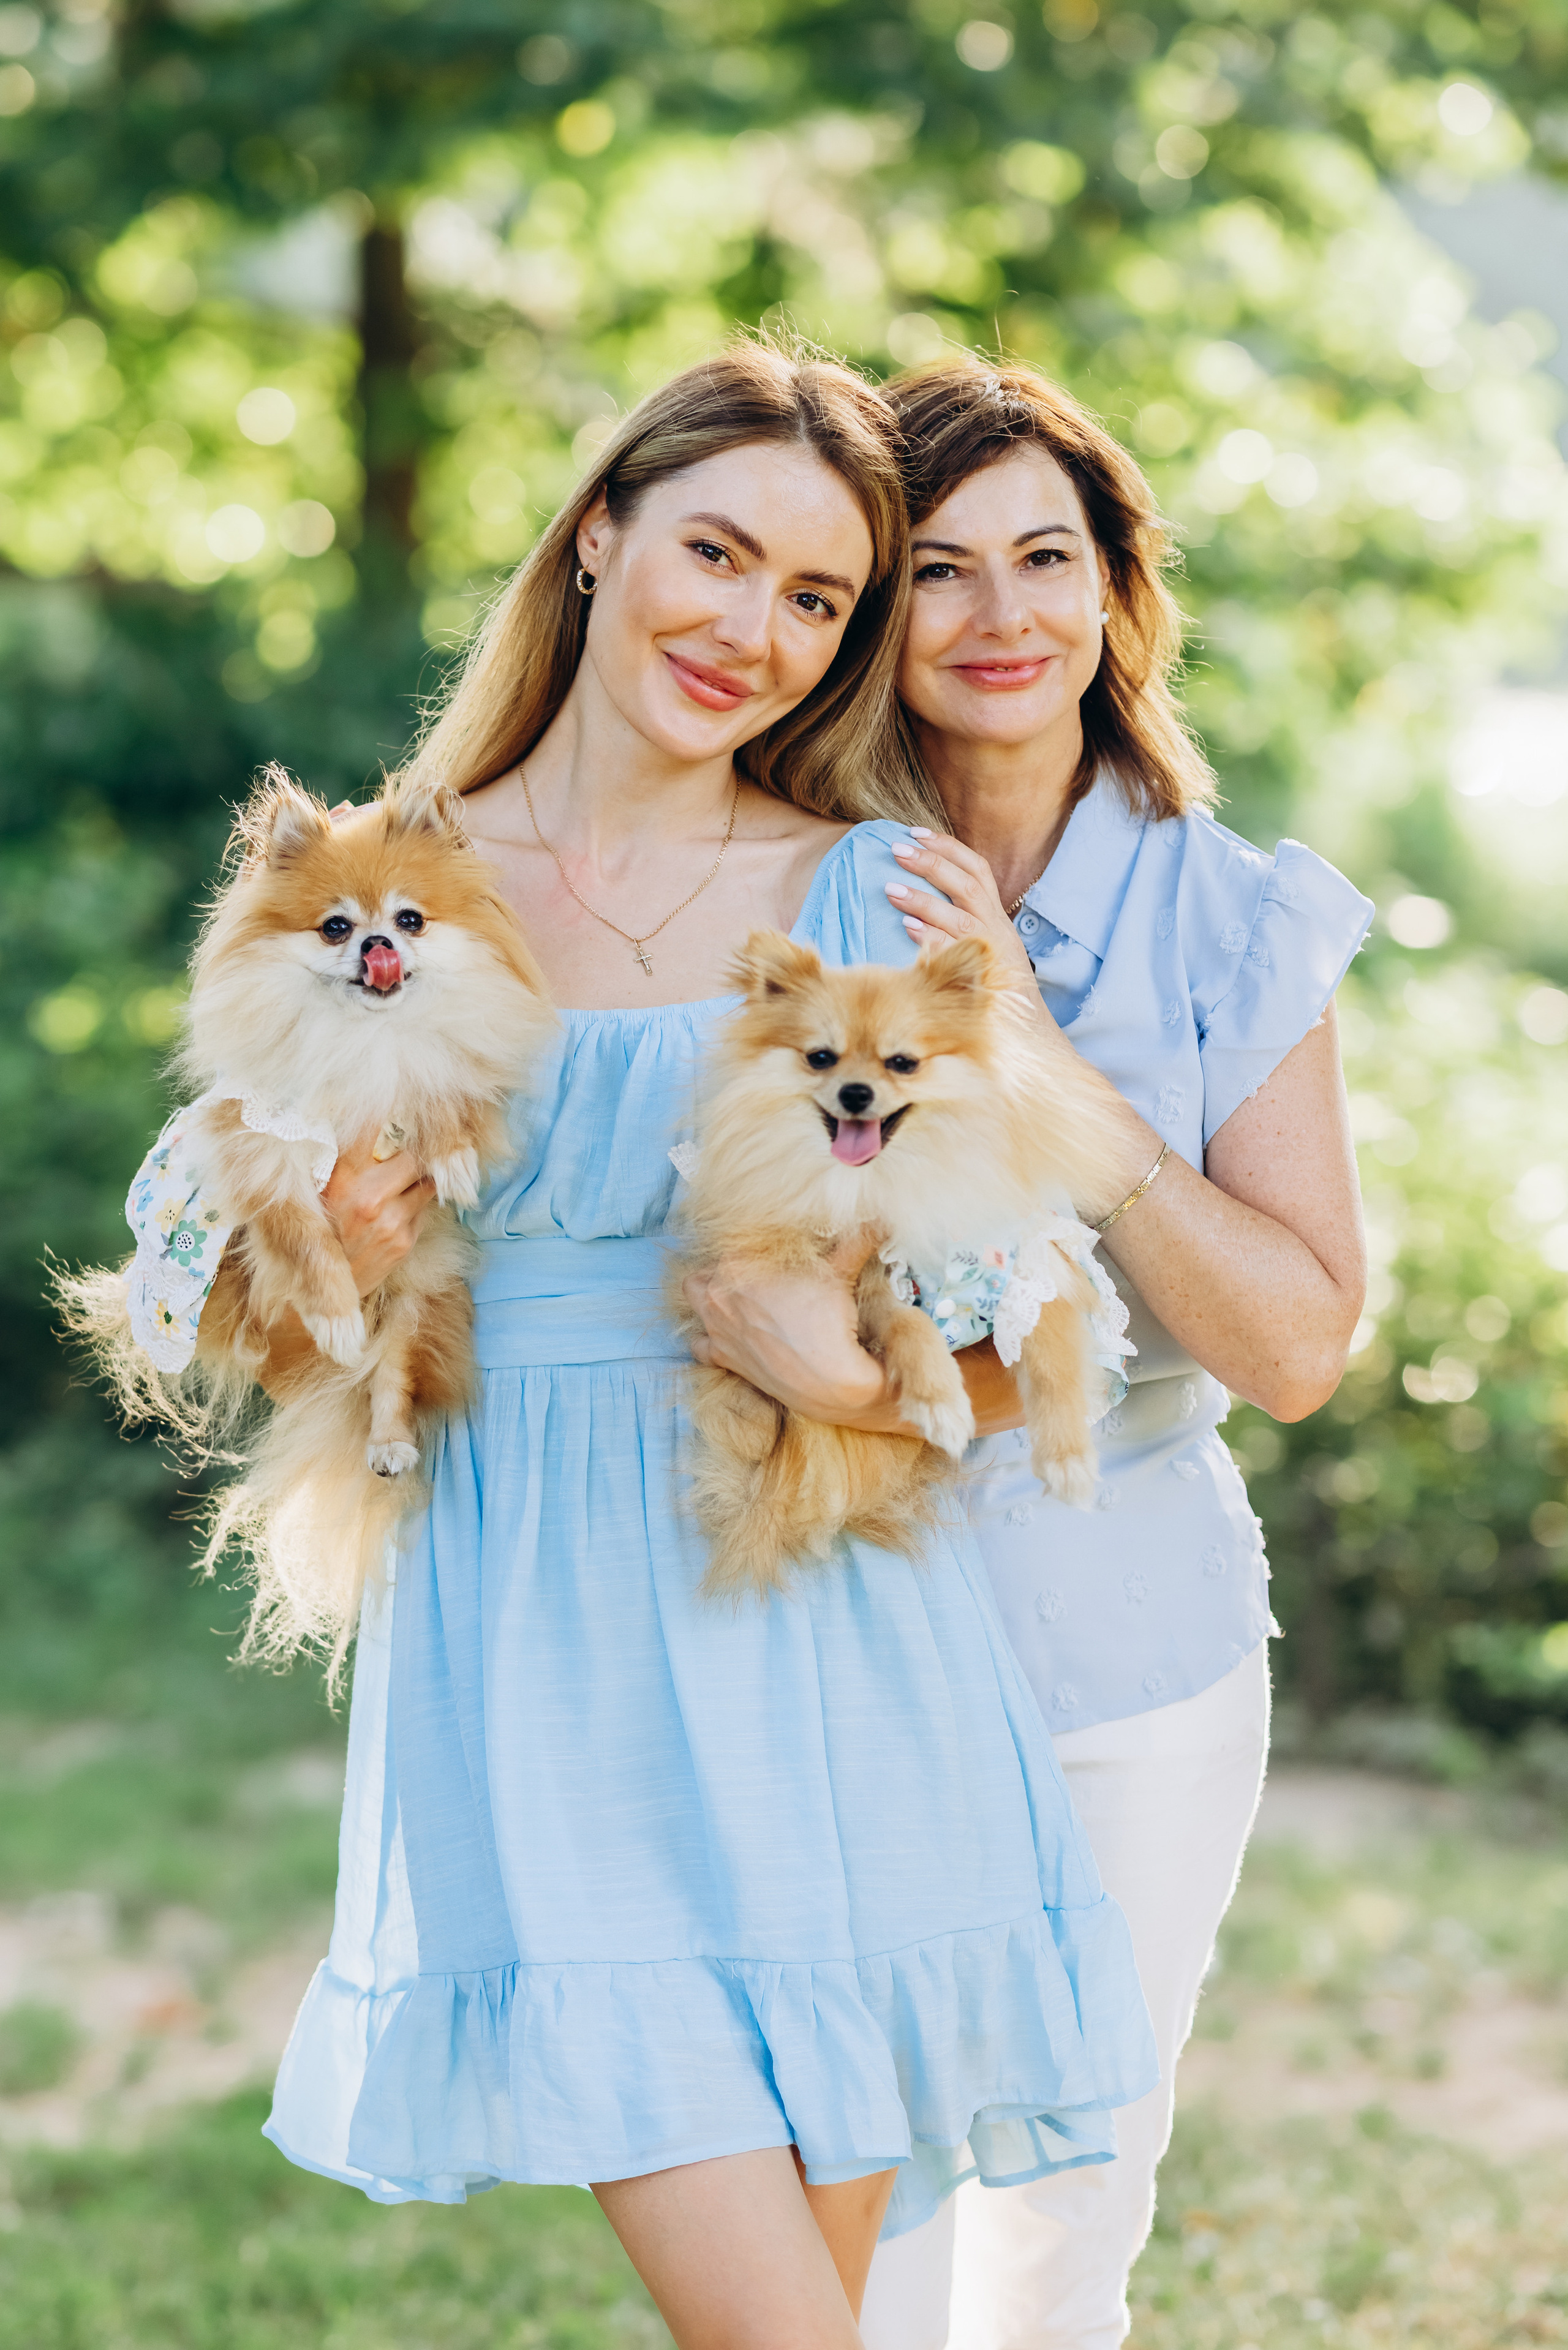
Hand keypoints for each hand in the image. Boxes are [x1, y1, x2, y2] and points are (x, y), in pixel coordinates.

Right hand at [321, 1138, 437, 1296]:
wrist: (318, 1290)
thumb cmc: (318, 1231)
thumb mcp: (320, 1190)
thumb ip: (346, 1161)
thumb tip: (376, 1126)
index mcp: (343, 1177)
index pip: (383, 1132)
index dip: (396, 1125)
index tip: (401, 1121)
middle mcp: (370, 1196)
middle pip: (415, 1156)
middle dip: (414, 1153)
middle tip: (410, 1153)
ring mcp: (392, 1220)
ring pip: (427, 1183)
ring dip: (419, 1179)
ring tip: (405, 1181)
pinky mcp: (404, 1242)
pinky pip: (423, 1210)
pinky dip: (416, 1205)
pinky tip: (399, 1209)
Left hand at [684, 1235, 891, 1426]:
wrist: (827, 1379)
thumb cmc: (829, 1323)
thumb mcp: (841, 1272)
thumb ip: (855, 1239)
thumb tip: (878, 1219)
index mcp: (738, 1264)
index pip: (733, 1239)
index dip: (751, 1243)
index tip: (768, 1249)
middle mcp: (718, 1293)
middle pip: (708, 1265)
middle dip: (725, 1265)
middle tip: (753, 1270)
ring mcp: (716, 1327)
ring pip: (692, 1296)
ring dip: (707, 1293)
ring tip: (733, 1295)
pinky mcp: (722, 1357)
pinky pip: (699, 1345)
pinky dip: (707, 1338)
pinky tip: (727, 1333)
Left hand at [884, 827, 1045, 1000]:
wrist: (1029, 1038)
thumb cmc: (997, 996)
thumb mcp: (984, 953)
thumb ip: (958, 930)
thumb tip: (915, 916)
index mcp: (997, 919)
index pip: (977, 869)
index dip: (948, 847)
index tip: (915, 833)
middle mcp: (999, 930)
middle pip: (968, 884)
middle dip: (931, 863)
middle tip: (896, 850)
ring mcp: (996, 954)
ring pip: (961, 916)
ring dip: (924, 900)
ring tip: (890, 889)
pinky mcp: (989, 978)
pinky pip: (958, 953)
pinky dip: (933, 937)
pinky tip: (908, 928)